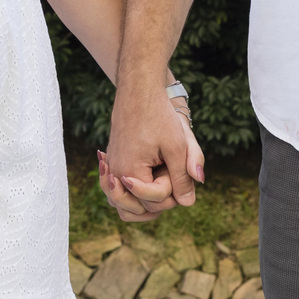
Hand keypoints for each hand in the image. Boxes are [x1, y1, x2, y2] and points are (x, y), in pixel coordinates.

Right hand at [103, 93, 204, 221]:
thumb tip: (187, 203)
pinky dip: (131, 192)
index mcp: (129, 173)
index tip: (178, 169)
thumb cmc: (159, 116)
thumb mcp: (177, 147)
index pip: (155, 202)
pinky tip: (143, 184)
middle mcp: (115, 174)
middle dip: (159, 197)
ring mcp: (111, 168)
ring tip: (161, 191)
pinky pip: (118, 190)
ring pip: (124, 203)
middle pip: (139, 207)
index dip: (173, 192)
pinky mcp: (112, 161)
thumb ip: (183, 177)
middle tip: (171, 176)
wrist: (138, 91)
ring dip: (142, 201)